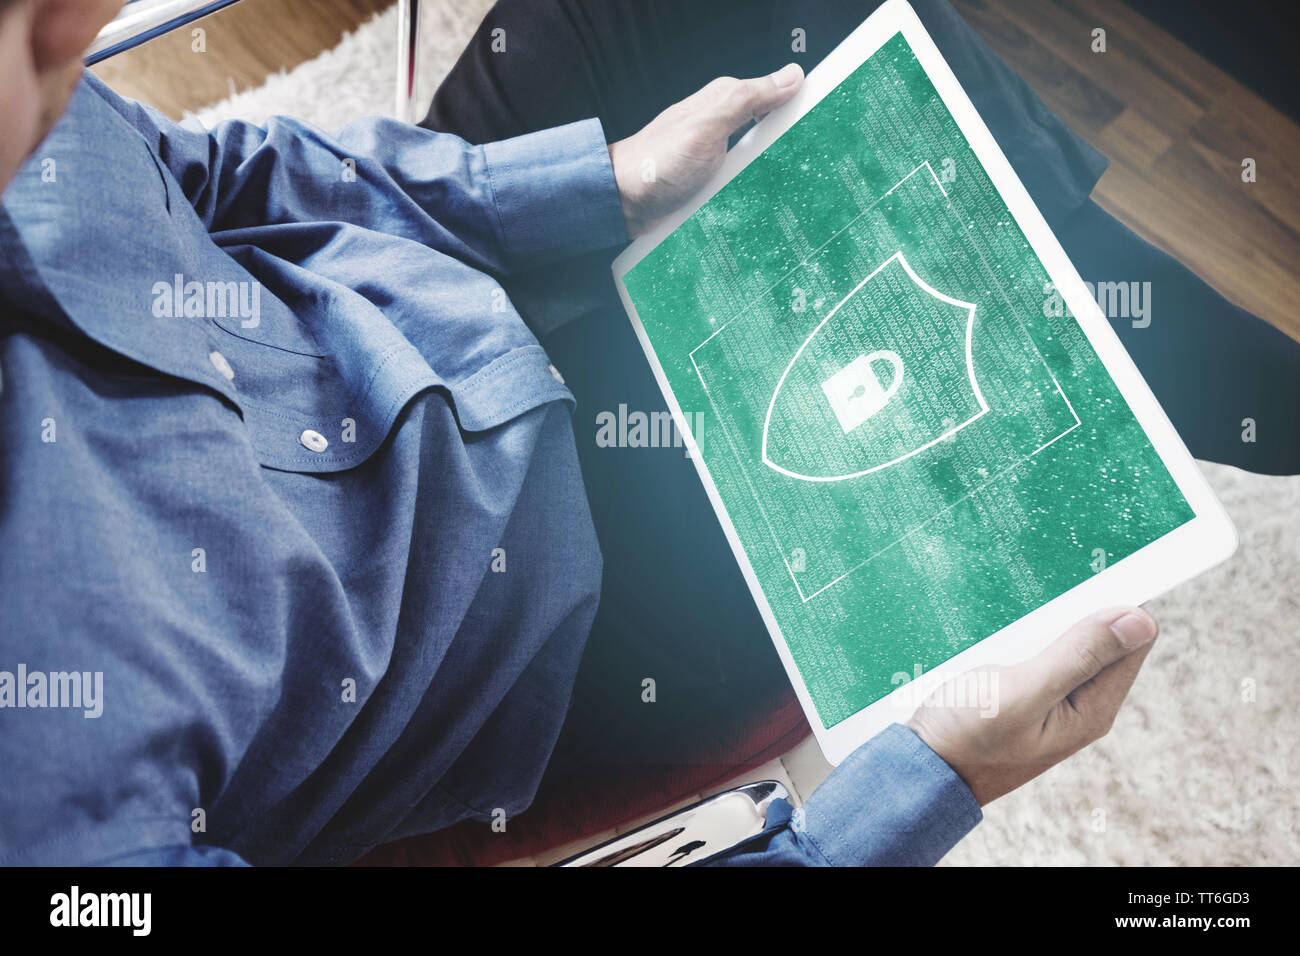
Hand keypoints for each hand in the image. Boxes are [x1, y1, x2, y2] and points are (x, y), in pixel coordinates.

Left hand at [608, 63, 804, 238]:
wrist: (622, 203)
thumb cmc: (655, 163)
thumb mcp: (707, 126)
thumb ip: (747, 100)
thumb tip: (790, 76)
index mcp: (725, 102)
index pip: (776, 95)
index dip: (801, 107)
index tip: (825, 123)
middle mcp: (723, 127)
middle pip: (774, 133)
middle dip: (792, 149)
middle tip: (812, 166)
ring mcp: (719, 157)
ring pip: (762, 164)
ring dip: (773, 179)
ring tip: (791, 192)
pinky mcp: (714, 185)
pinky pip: (744, 188)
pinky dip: (754, 197)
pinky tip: (764, 207)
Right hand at [907, 606, 1158, 805]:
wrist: (921, 767)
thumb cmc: (966, 740)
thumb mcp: (1021, 694)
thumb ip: (1077, 657)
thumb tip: (1140, 622)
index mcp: (1092, 708)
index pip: (1132, 640)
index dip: (1116, 604)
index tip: (1088, 576)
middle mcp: (1079, 703)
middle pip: (1101, 637)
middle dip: (1078, 608)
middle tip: (1042, 593)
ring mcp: (1050, 697)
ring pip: (1066, 639)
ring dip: (1046, 619)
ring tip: (1017, 610)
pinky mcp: (1023, 690)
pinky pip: (1037, 649)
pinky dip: (1025, 631)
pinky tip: (1003, 625)